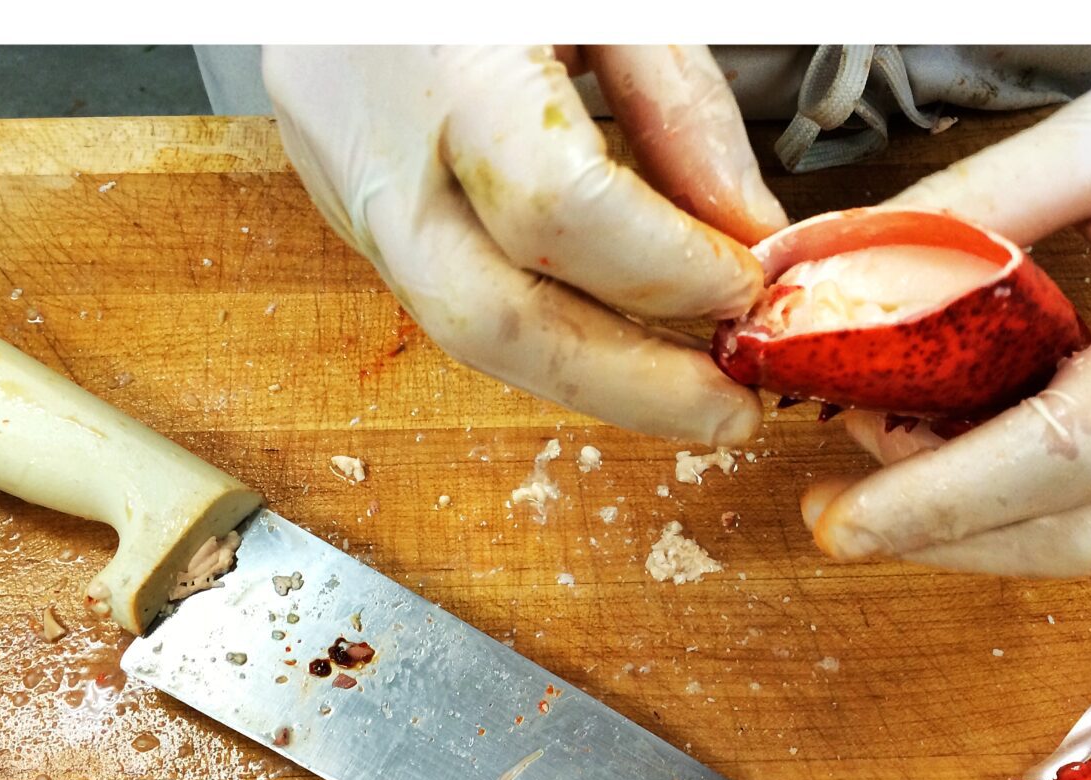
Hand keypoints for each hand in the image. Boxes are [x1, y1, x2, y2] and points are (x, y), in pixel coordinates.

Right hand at [262, 45, 787, 444]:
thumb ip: (678, 108)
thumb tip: (745, 236)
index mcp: (444, 58)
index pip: (557, 208)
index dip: (665, 268)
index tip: (743, 290)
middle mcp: (372, 143)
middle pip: (492, 321)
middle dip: (630, 386)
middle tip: (728, 411)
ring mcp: (345, 186)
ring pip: (466, 331)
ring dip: (593, 373)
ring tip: (690, 385)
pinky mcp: (347, 207)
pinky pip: (454, 295)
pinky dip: (549, 328)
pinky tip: (619, 336)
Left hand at [801, 46, 1090, 574]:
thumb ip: (979, 208)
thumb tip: (845, 272)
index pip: (1070, 449)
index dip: (943, 499)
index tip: (842, 524)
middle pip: (1082, 528)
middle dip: (944, 537)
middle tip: (835, 511)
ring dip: (980, 520)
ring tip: (884, 456)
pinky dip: (1027, 487)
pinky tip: (961, 438)